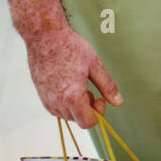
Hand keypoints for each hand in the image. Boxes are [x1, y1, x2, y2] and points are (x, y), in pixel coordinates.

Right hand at [9, 0, 122, 127]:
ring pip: (67, 115)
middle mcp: (57, 102)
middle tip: (89, 88)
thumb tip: (118, 102)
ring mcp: (47, 100)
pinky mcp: (41, 96)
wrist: (45, 37)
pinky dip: (65, 102)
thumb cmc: (70, 47)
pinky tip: (68, 84)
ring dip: (76, 106)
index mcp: (72, 96)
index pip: (87, 122)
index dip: (98, 114)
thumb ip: (107, 86)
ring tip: (78, 84)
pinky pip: (56, 109)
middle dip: (87, 108)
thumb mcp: (95, 65)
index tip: (100, 98)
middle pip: (78, 120)